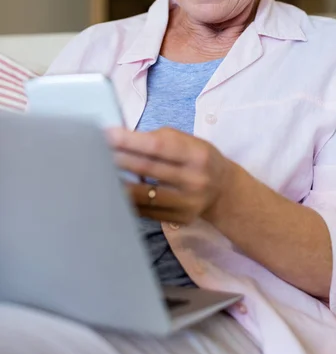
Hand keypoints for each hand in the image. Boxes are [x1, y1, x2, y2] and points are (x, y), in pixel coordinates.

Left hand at [107, 127, 233, 224]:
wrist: (224, 191)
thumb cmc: (200, 159)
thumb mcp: (191, 142)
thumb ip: (162, 139)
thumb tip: (125, 138)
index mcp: (197, 155)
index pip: (158, 146)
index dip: (131, 141)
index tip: (108, 135)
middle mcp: (194, 180)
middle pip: (148, 169)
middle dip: (119, 158)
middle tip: (94, 150)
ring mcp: (187, 203)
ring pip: (144, 195)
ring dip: (118, 183)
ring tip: (98, 172)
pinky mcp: (179, 219)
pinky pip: (146, 211)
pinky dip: (128, 201)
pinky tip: (113, 191)